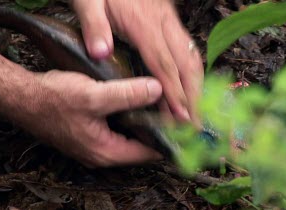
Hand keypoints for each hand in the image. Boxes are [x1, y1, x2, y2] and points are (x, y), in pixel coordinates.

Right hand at [32, 70, 162, 166]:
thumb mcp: (94, 96)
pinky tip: (133, 99)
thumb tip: (157, 90)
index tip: (181, 122)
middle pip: (139, 145)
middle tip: (171, 108)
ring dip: (142, 120)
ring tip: (157, 102)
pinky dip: (128, 115)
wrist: (21, 97)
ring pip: (128, 134)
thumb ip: (127, 95)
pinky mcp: (89, 132)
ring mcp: (94, 143)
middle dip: (156, 127)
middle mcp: (101, 152)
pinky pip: (116, 127)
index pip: (147, 152)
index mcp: (105, 151)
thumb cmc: (51, 100)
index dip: (166, 137)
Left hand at [71, 0, 203, 126]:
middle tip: (195, 122)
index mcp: (143, 23)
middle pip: (187, 63)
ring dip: (196, 85)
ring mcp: (170, 21)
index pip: (164, 63)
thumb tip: (101, 54)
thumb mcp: (88, 1)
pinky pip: (187, 49)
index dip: (174, 91)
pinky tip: (188, 86)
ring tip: (195, 110)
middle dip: (194, 94)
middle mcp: (163, 23)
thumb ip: (94, 26)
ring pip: (192, 56)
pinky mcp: (169, 21)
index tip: (181, 115)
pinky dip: (191, 72)